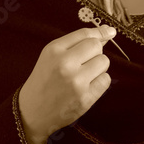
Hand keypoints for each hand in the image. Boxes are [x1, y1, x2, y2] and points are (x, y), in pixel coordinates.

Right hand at [19, 26, 115, 143]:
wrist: (32, 111)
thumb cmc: (44, 80)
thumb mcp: (51, 56)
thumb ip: (76, 43)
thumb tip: (107, 32)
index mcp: (54, 50)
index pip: (84, 34)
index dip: (100, 32)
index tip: (110, 32)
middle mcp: (65, 63)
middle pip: (96, 46)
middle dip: (96, 52)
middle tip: (85, 62)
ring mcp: (76, 82)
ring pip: (104, 62)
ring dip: (98, 67)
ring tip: (85, 74)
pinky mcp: (85, 98)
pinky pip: (105, 80)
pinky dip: (100, 81)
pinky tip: (88, 86)